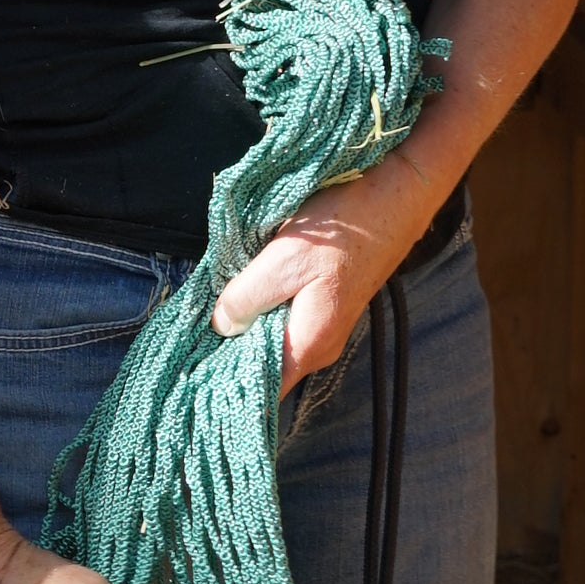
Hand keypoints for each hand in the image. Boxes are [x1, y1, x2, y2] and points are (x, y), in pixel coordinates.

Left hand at [212, 152, 432, 388]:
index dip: (227, 388)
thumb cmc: (343, 227)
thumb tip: (220, 326)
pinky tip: (239, 298)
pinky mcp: (326, 304)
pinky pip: (285, 321)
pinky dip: (261, 314)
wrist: (397, 193)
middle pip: (265, 367)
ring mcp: (325, 325)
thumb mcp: (281, 260)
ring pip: (273, 341)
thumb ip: (246, 298)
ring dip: (244, 331)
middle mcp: (320, 345)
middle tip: (187, 346)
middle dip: (229, 358)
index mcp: (309, 343)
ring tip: (205, 322)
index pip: (262, 390)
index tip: (192, 378)